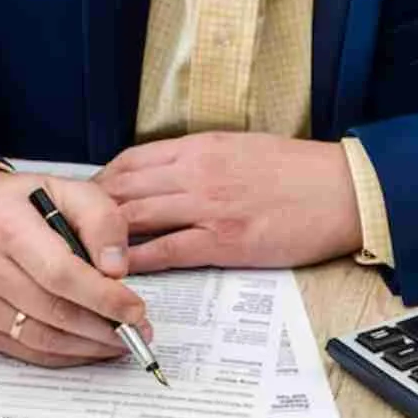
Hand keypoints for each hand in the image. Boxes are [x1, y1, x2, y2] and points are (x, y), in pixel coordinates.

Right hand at [0, 168, 150, 366]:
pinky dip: (64, 355)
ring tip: (119, 341)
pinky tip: (89, 346)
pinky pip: (27, 350)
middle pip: (53, 310)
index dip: (103, 297)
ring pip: (42, 337)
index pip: (61, 273)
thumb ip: (101, 221)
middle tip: (136, 331)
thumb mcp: (68, 190)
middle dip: (103, 327)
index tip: (135, 310)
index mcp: (6, 224)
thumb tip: (116, 270)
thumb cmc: (23, 203)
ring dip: (88, 346)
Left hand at [94, 133, 362, 272]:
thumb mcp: (241, 147)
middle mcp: (197, 173)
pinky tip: (119, 270)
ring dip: (106, 236)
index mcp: (201, 147)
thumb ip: (199, 158)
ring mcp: (209, 207)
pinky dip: (138, 260)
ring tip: (85, 253)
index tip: (87, 196)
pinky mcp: (225, 241)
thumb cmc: (297, 170)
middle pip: (125, 188)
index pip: (132, 160)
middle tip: (72, 228)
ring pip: (138, 218)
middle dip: (91, 209)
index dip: (102, 180)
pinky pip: (167, 251)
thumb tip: (164, 172)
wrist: (345, 190)